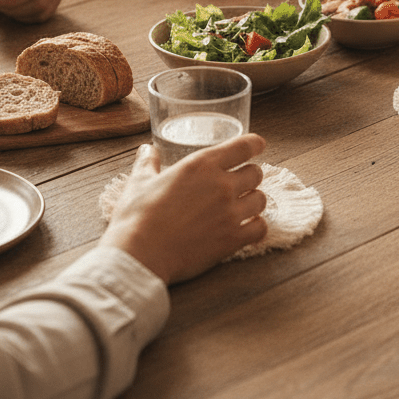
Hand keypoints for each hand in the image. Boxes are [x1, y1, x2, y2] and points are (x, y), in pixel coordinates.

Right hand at [100, 133, 267, 282]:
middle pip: (256, 173)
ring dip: (253, 202)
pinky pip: (260, 228)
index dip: (254, 144)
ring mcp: (230, 213)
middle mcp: (222, 185)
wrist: (140, 254)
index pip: (244, 146)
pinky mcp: (233, 239)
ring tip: (242, 207)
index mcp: (202, 165)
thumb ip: (148, 162)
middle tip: (239, 183)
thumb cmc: (137, 216)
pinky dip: (256, 227)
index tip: (258, 145)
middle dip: (249, 176)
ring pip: (261, 200)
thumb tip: (147, 149)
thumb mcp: (139, 182)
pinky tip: (246, 229)